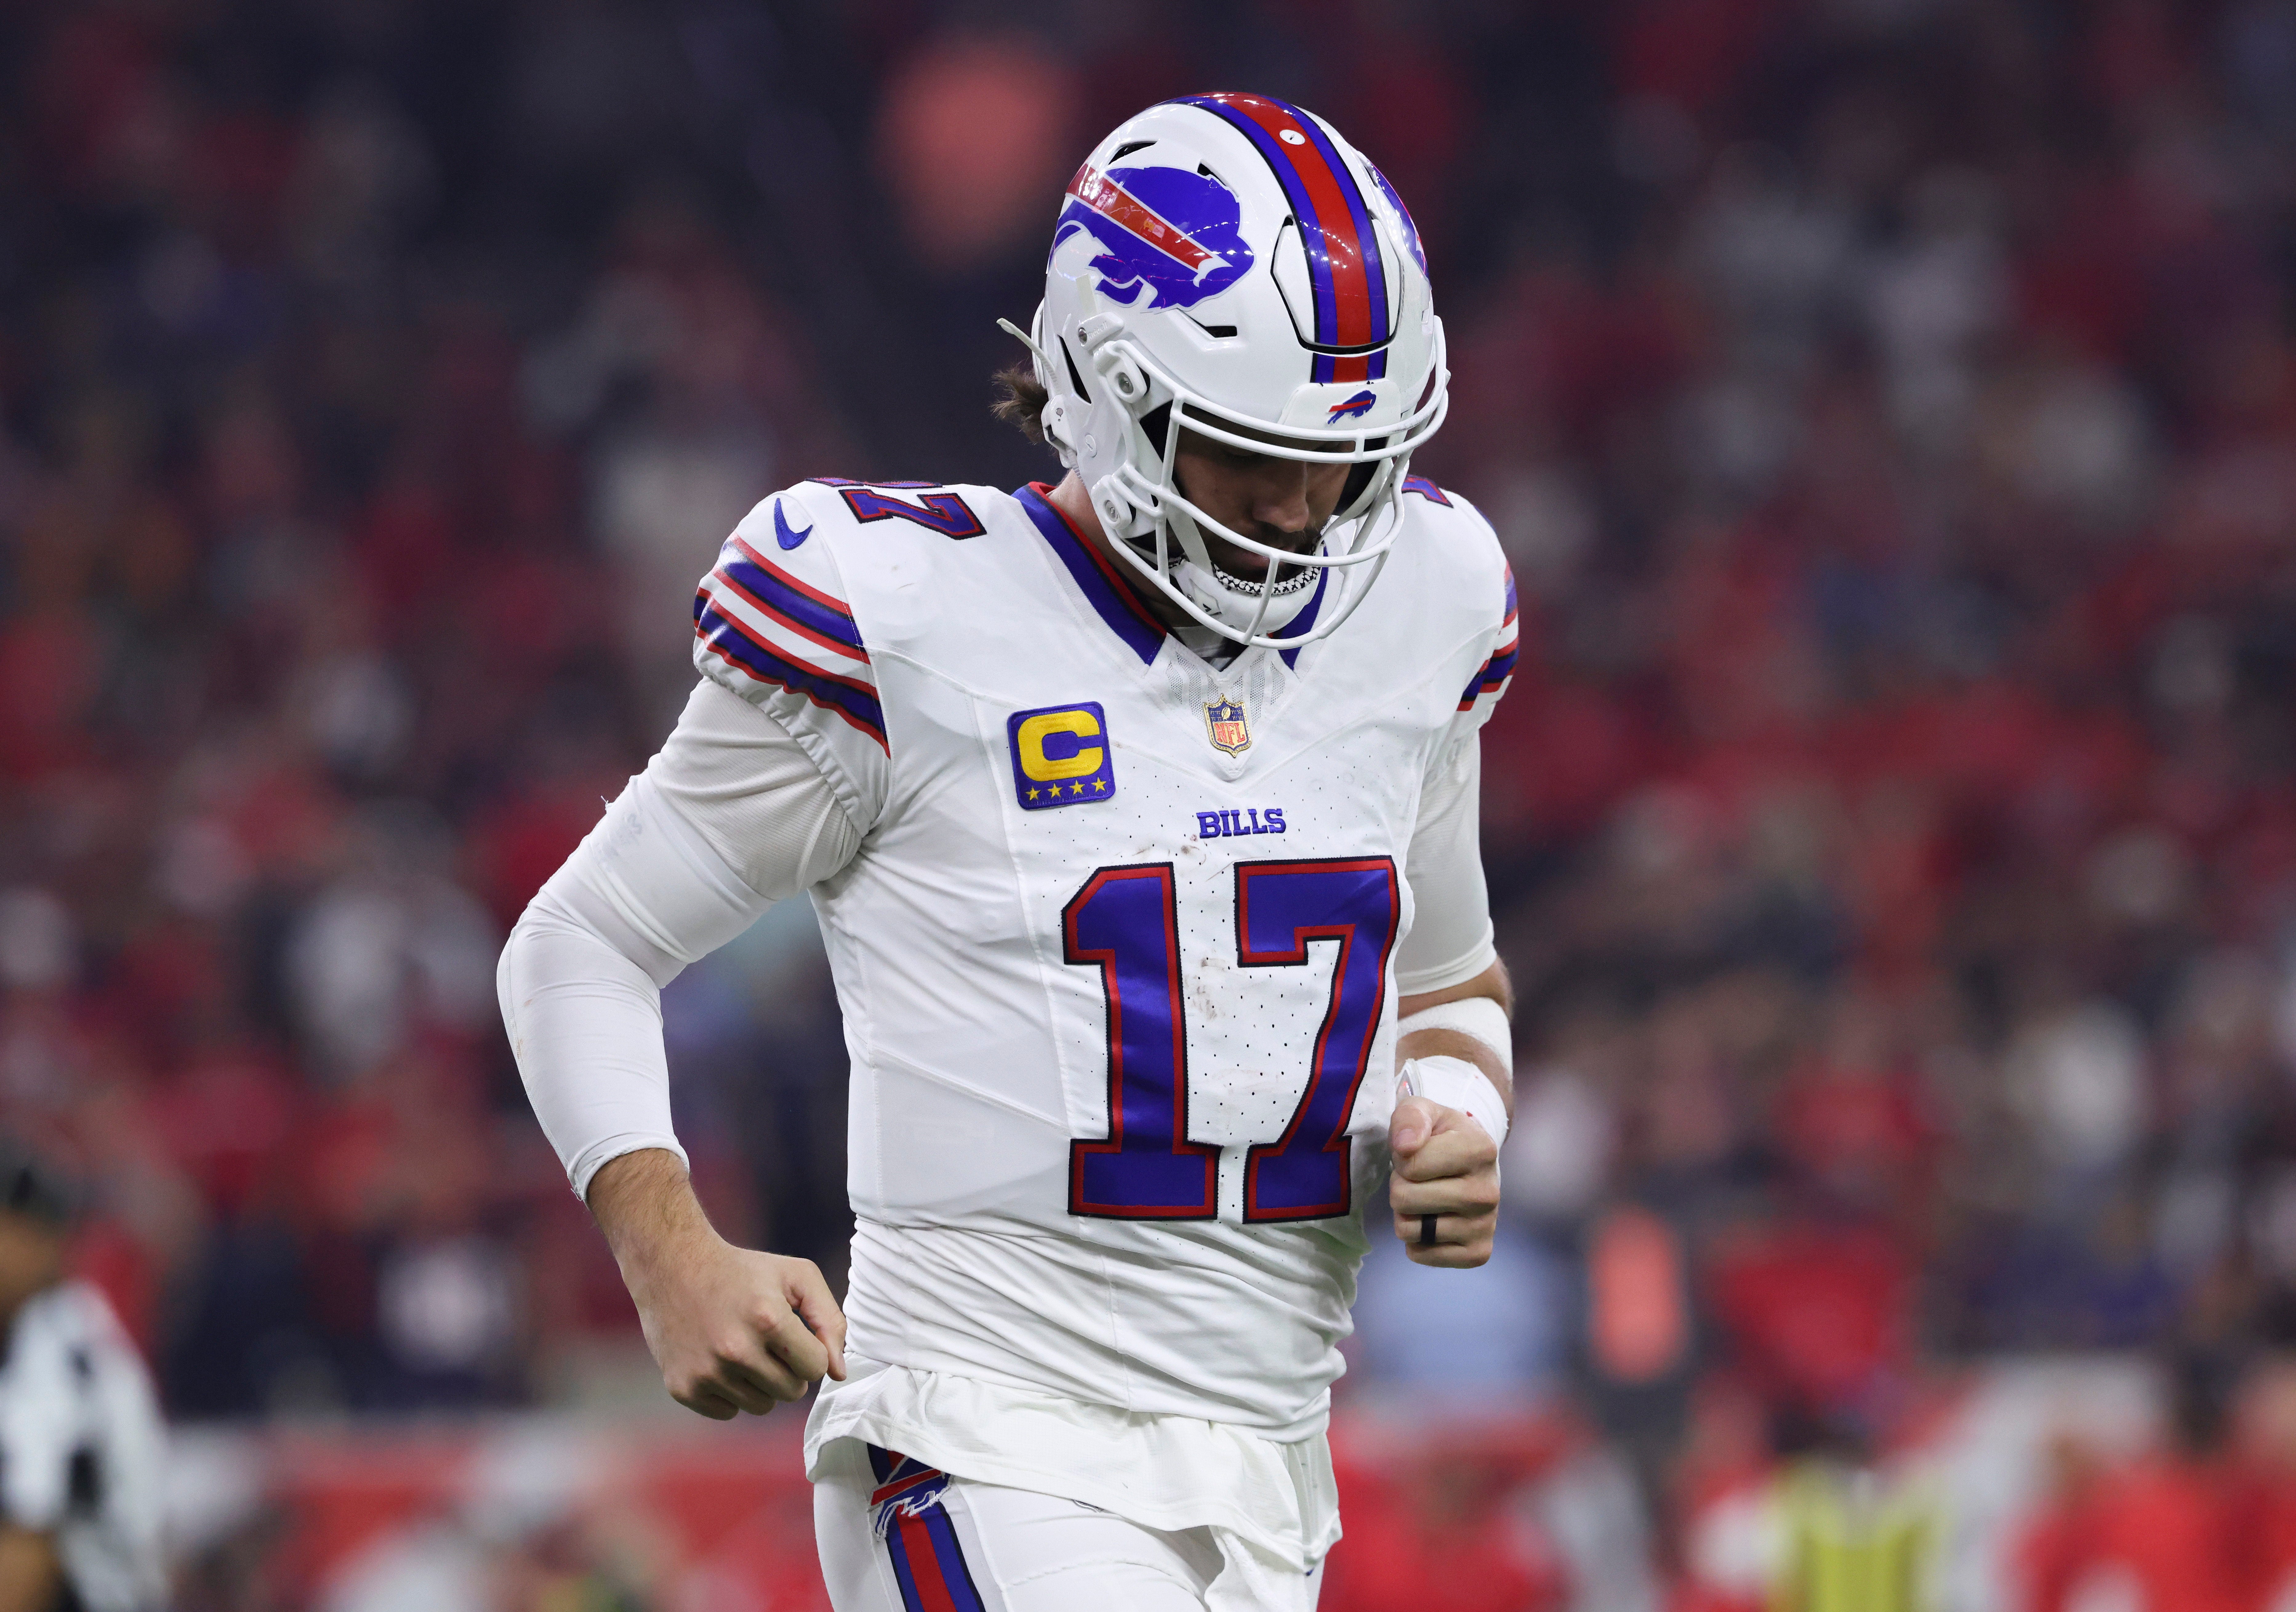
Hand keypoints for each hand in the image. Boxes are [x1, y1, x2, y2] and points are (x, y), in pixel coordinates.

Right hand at [589, 1150, 847, 1418]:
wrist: (672, 1267)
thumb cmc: (744, 1272)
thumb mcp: (797, 1276)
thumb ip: (829, 1321)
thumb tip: (839, 1373)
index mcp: (768, 1319)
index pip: (816, 1368)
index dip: (811, 1352)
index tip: (794, 1332)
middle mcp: (736, 1350)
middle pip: (792, 1391)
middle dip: (790, 1369)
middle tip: (768, 1340)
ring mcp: (706, 1372)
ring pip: (762, 1406)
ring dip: (762, 1382)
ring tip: (743, 1347)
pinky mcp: (683, 1388)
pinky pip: (729, 1412)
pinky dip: (731, 1392)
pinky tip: (718, 1359)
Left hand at [1388, 1096, 1499, 1267]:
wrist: (1469, 1162)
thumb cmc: (1440, 1136)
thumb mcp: (1422, 1111)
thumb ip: (1410, 1118)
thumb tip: (1406, 1147)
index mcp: (1481, 1150)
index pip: (1410, 1165)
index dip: (1401, 1158)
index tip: (1417, 1152)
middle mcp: (1489, 1192)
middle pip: (1403, 1198)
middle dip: (1400, 1186)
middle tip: (1419, 1178)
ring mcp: (1486, 1226)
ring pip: (1408, 1229)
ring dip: (1406, 1214)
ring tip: (1426, 1196)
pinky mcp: (1478, 1253)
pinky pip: (1419, 1254)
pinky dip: (1416, 1240)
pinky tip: (1434, 1220)